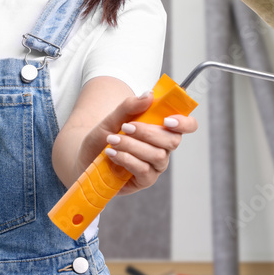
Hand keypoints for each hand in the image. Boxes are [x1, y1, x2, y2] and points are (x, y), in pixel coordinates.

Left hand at [76, 92, 197, 196]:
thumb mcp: (112, 118)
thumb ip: (130, 107)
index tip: (167, 120)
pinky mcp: (145, 180)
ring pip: (157, 155)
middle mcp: (163, 148)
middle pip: (172, 141)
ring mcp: (155, 166)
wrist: (86, 157)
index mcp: (162, 129)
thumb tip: (149, 94)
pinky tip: (112, 154)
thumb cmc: (103, 136)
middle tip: (125, 127)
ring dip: (133, 146)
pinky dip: (127, 159)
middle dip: (148, 132)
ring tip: (112, 140)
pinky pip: (144, 170)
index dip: (184, 122)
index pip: (188, 125)